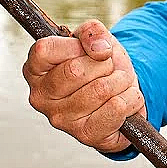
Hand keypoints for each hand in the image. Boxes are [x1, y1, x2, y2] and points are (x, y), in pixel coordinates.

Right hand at [23, 19, 145, 152]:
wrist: (121, 94)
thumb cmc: (101, 65)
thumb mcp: (95, 39)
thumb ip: (92, 31)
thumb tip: (99, 49)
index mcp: (35, 70)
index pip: (45, 50)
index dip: (75, 45)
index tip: (91, 50)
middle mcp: (41, 97)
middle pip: (75, 70)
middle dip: (104, 63)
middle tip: (109, 68)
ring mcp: (60, 119)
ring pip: (100, 89)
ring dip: (122, 81)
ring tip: (120, 83)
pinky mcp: (85, 135)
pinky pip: (116, 108)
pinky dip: (131, 98)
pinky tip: (125, 100)